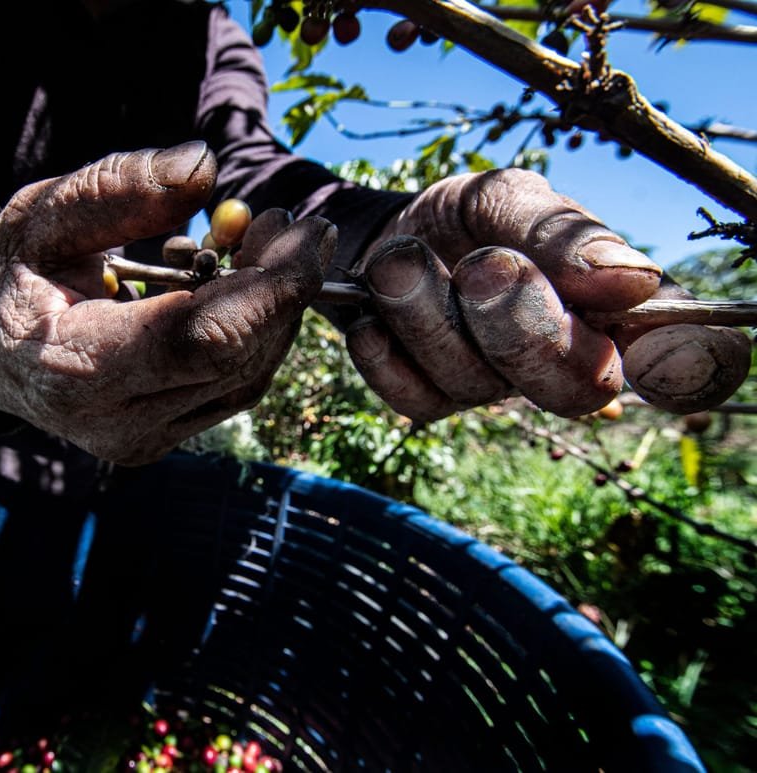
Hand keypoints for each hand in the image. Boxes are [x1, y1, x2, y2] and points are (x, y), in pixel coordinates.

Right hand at [0, 141, 332, 464]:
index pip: (204, 337)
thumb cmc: (9, 276)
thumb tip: (206, 167)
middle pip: (236, 358)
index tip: (307, 231)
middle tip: (282, 223)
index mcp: (76, 369)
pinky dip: (250, 332)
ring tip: (259, 244)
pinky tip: (237, 286)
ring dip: (272, 310)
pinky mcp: (160, 437)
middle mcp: (115, 422)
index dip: (271, 287)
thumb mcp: (42, 216)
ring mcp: (141, 440)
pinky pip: (230, 386)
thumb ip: (117, 190)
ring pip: (245, 377)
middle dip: (279, 288)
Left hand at [346, 168, 750, 421]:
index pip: (678, 357)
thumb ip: (562, 232)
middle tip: (483, 266)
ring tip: (400, 260)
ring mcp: (494, 388)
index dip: (683, 363)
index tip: (653, 341)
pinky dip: (385, 350)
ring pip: (478, 384)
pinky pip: (415, 399)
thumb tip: (633, 279)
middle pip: (574, 387)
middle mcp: (562, 360)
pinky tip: (374, 316)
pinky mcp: (430, 401)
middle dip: (522, 325)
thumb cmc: (463, 218)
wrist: (380, 233)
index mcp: (610, 309)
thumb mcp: (507, 198)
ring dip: (429, 312)